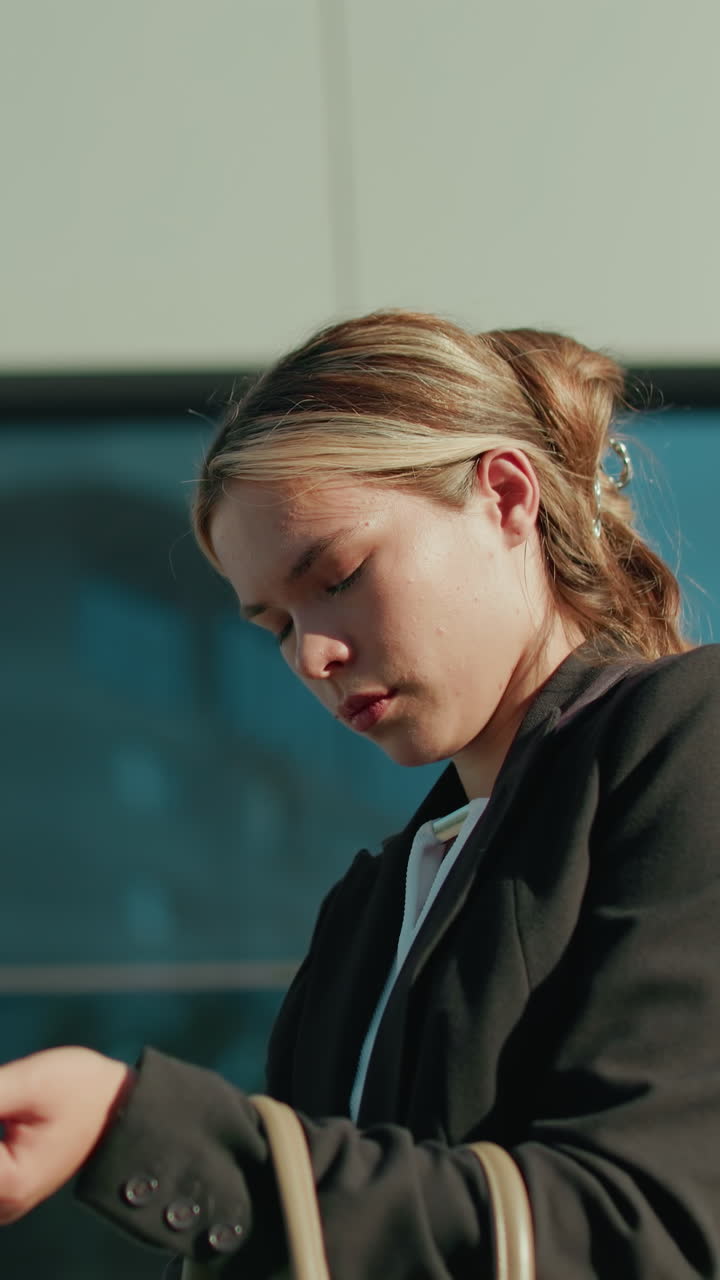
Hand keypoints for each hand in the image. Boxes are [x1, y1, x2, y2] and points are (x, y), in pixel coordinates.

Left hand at [0, 1046, 130, 1223]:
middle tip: (6, 1103)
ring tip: (8, 1108)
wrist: (124, 1105)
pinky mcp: (7, 1192)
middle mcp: (4, 1206)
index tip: (1, 1100)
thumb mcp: (29, 1081)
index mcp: (10, 1184)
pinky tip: (6, 1118)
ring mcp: (5, 1204)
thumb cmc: (82, 1089)